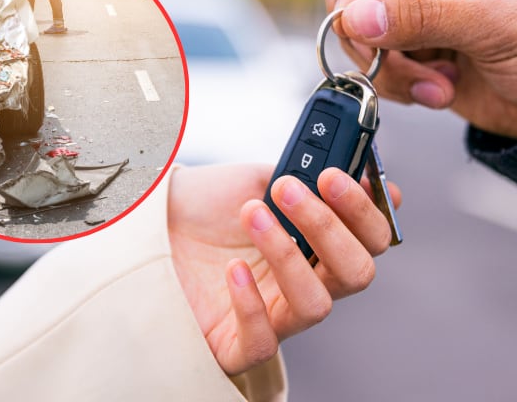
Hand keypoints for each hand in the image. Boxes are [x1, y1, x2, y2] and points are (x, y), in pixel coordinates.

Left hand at [167, 164, 400, 375]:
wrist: (147, 221)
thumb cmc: (203, 205)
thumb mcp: (257, 179)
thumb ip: (307, 176)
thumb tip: (364, 173)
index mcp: (316, 243)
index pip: (368, 239)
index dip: (364, 210)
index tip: (336, 177)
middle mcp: (302, 281)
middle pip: (356, 274)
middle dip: (330, 227)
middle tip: (291, 189)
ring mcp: (273, 314)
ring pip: (316, 305)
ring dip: (286, 255)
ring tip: (251, 214)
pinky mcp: (236, 343)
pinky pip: (263, 341)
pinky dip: (251, 304)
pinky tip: (231, 269)